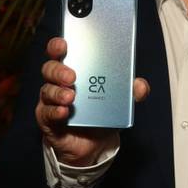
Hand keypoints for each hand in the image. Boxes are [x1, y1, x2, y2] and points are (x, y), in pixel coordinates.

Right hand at [36, 36, 148, 166]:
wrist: (93, 144)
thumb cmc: (102, 114)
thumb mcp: (120, 102)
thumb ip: (131, 92)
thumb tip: (140, 86)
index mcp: (74, 70)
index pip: (61, 52)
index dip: (59, 45)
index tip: (64, 43)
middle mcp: (59, 82)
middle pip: (50, 68)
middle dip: (59, 70)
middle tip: (72, 76)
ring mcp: (51, 100)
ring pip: (48, 90)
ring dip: (58, 92)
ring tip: (71, 96)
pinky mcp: (47, 118)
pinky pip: (47, 113)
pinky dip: (55, 111)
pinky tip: (64, 111)